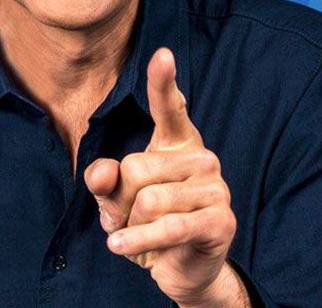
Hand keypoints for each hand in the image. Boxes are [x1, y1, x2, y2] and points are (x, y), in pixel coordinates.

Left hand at [84, 47, 241, 306]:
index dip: (163, 81)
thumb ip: (105, 183)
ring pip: (147, 200)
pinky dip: (139, 240)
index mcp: (179, 143)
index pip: (170, 107)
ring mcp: (215, 188)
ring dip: (131, 226)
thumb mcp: (117, 202)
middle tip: (129, 218)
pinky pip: (168, 226)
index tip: (162, 54)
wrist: (183, 268)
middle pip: (135, 168)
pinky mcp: (220, 220)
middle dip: (120, 201)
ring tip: (140, 235)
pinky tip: (120, 246)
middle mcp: (202, 158)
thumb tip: (101, 172)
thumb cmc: (150, 225)